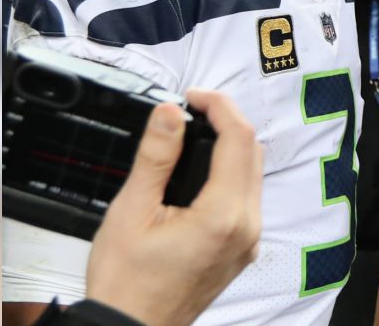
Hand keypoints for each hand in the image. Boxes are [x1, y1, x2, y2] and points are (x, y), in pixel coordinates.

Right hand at [86, 91, 262, 325]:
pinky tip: (200, 170)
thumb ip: (156, 156)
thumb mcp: (131, 210)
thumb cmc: (126, 282)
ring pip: (252, 175)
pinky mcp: (241, 251)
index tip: (192, 96)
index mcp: (223, 217)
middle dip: (226, 122)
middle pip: (252, 153)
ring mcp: (247, 242)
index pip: (238, 139)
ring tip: (192, 134)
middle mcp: (246, 229)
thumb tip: (169, 113)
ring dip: (230, 147)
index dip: (218, 106)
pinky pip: (246, 199)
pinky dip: (229, 174)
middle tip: (190, 110)